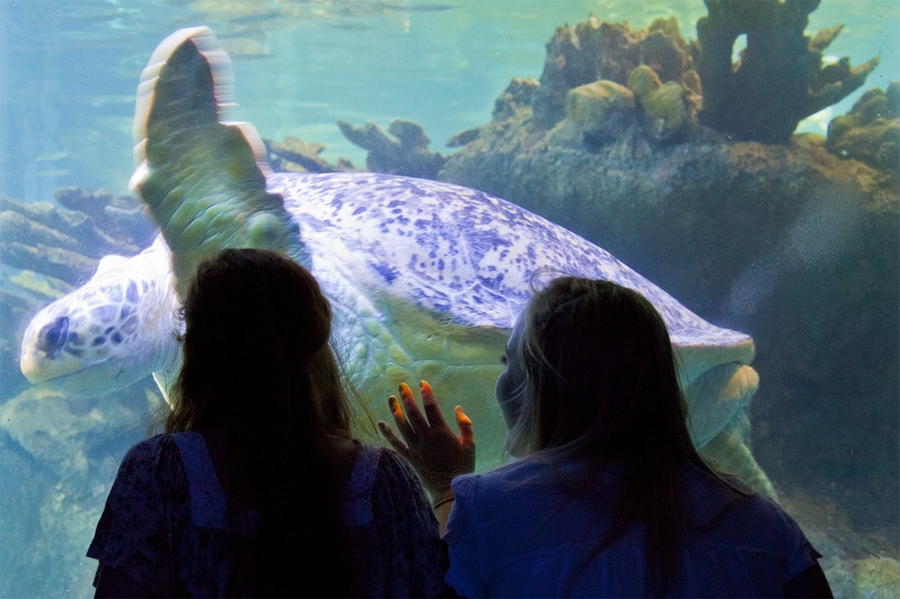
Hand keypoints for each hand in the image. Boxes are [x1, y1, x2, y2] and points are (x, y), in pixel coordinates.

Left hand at [378, 380, 475, 501]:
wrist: (449, 490)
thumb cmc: (462, 467)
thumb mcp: (470, 444)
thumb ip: (465, 425)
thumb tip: (458, 408)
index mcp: (441, 432)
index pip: (431, 407)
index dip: (426, 393)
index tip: (422, 382)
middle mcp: (425, 438)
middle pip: (413, 413)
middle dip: (406, 397)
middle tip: (401, 385)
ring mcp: (416, 448)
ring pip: (402, 425)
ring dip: (395, 410)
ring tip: (391, 398)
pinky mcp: (410, 457)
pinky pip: (396, 444)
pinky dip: (387, 433)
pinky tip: (381, 423)